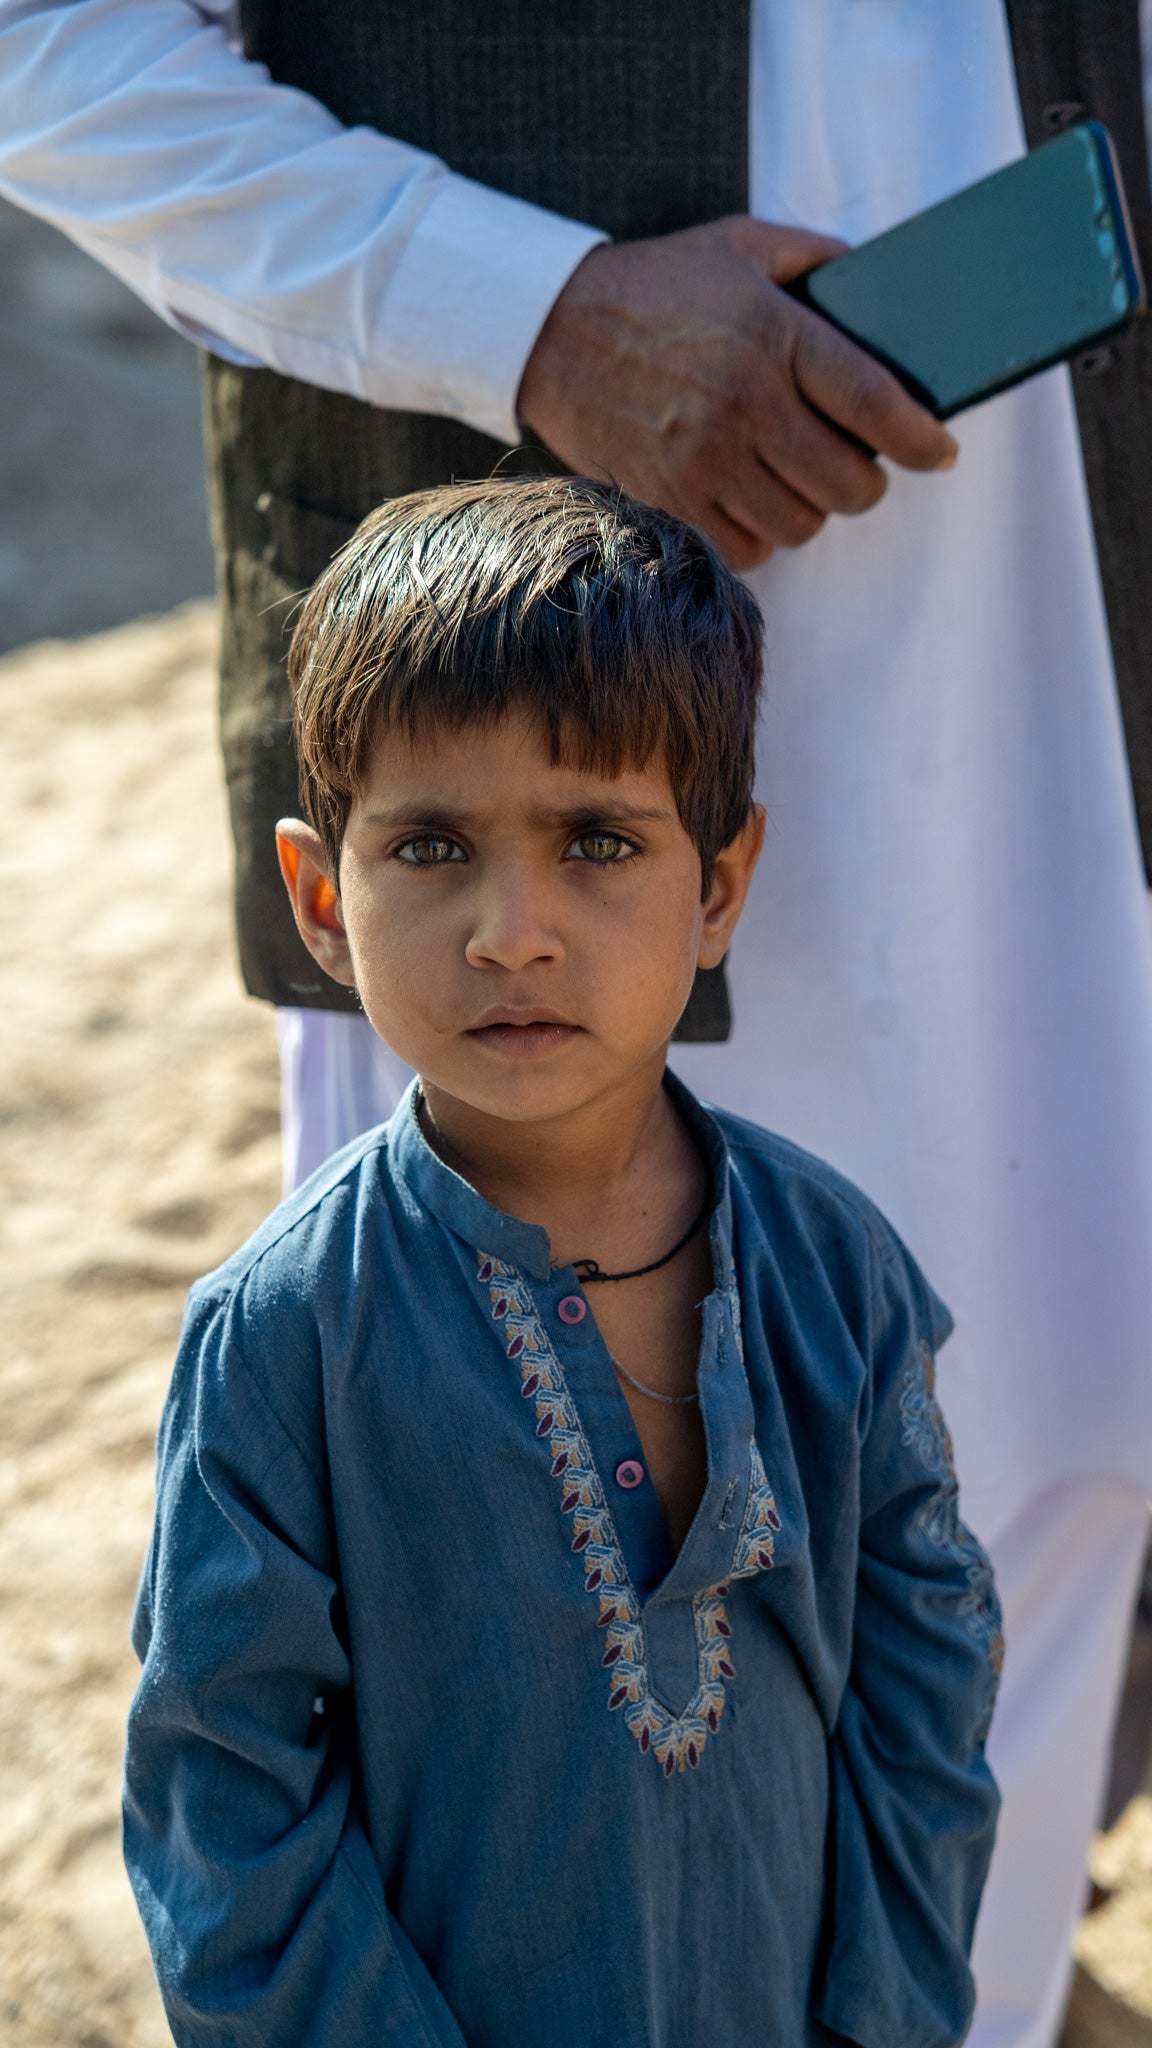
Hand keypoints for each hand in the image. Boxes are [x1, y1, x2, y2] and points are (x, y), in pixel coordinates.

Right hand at [516, 215, 957, 569]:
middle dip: (864, 484)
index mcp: (775, 335)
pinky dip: (760, 537)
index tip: (940, 452)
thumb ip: (811, 258)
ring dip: (810, 510)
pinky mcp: (669, 497)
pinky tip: (751, 503)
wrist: (549, 329)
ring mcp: (705, 459)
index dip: (921, 439)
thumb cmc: (654, 286)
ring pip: (801, 524)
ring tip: (796, 482)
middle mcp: (746, 404)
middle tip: (856, 470)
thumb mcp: (738, 245)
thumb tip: (874, 279)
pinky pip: (746, 549)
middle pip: (847, 485)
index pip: (876, 404)